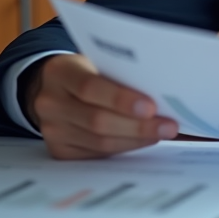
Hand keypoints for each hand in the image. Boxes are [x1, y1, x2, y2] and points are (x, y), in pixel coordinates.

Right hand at [25, 53, 178, 159]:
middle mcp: (50, 103)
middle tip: (168, 126)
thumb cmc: (85, 72)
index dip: (121, 99)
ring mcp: (52, 130)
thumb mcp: (95, 63)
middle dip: (137, 125)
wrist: (52, 88)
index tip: (151, 106)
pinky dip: (124, 148)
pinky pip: (97, 155)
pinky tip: (143, 140)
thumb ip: (119, 75)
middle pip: (97, 120)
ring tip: (162, 133)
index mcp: (60, 73)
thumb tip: (164, 93)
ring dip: (136, 139)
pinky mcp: (59, 150)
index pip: (90, 87)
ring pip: (99, 142)